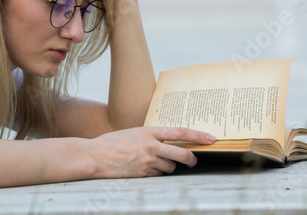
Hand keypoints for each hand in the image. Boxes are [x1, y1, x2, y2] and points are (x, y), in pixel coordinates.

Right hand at [86, 127, 215, 177]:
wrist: (95, 156)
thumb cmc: (113, 142)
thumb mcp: (134, 132)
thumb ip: (152, 136)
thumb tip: (170, 142)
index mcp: (149, 131)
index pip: (180, 132)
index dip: (198, 136)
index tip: (211, 138)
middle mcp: (150, 146)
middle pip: (182, 155)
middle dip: (191, 159)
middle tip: (193, 161)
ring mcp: (147, 162)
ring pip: (170, 168)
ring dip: (168, 167)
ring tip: (154, 162)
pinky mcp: (142, 174)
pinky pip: (158, 175)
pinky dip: (156, 173)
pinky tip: (144, 168)